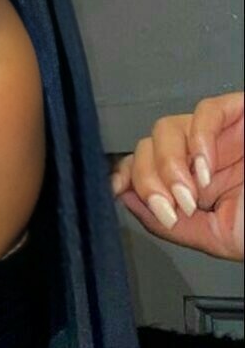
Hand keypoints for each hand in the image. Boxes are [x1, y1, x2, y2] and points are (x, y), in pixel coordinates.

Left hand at [110, 92, 243, 261]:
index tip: (116, 188)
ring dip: (171, 164)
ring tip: (192, 193)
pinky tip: (207, 168)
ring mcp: (222, 133)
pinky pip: (206, 111)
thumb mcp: (214, 236)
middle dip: (150, 178)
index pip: (145, 165)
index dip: (126, 173)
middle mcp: (203, 156)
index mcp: (194, 184)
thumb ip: (171, 224)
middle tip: (171, 205)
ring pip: (169, 127)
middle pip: (149, 145)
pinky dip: (199, 139)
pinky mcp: (242, 112)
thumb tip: (128, 201)